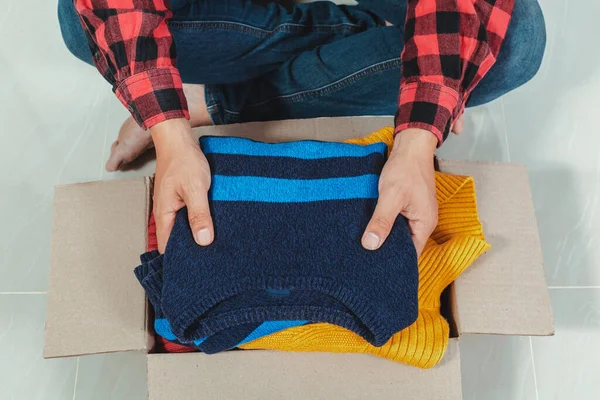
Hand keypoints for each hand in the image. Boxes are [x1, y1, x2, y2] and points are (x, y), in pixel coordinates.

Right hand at [151, 119, 213, 252]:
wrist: (179, 140)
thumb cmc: (184, 161)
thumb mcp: (195, 189)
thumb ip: (199, 215)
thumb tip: (203, 241)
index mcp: (164, 214)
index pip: (168, 247)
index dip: (181, 259)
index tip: (197, 268)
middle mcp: (166, 213)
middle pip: (176, 240)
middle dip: (191, 250)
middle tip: (211, 261)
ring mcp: (173, 206)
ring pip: (183, 228)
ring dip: (196, 235)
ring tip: (214, 247)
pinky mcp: (181, 199)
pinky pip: (188, 217)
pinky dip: (198, 223)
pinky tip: (212, 226)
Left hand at [361, 128, 437, 255]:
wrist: (411, 147)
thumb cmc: (406, 169)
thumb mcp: (391, 196)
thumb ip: (382, 221)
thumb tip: (371, 245)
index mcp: (424, 224)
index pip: (410, 255)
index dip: (395, 262)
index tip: (375, 268)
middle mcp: (423, 222)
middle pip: (405, 246)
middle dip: (387, 251)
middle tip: (365, 258)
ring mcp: (416, 213)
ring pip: (399, 233)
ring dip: (385, 236)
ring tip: (365, 244)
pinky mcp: (408, 206)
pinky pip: (397, 221)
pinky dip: (385, 223)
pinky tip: (371, 226)